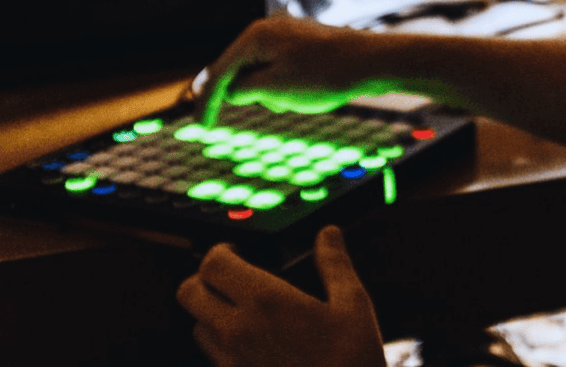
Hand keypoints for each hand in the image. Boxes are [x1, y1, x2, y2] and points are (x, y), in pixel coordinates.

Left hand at [177, 225, 386, 366]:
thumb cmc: (349, 363)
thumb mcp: (353, 306)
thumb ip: (335, 264)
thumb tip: (328, 235)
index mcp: (266, 302)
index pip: (214, 263)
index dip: (220, 250)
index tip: (236, 250)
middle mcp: (238, 331)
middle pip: (189, 293)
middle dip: (204, 278)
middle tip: (230, 276)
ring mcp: (231, 362)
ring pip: (197, 327)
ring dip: (210, 312)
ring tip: (243, 311)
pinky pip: (213, 357)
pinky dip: (222, 344)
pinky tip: (254, 345)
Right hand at [194, 16, 384, 127]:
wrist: (373, 62)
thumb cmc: (325, 74)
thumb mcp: (275, 89)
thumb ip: (243, 90)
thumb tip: (229, 90)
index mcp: (255, 36)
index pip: (219, 72)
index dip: (208, 102)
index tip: (203, 127)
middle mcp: (269, 28)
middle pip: (241, 70)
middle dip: (255, 94)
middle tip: (284, 102)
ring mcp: (288, 33)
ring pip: (264, 72)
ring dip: (274, 92)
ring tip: (304, 94)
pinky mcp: (305, 42)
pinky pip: (284, 69)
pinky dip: (289, 85)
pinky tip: (312, 89)